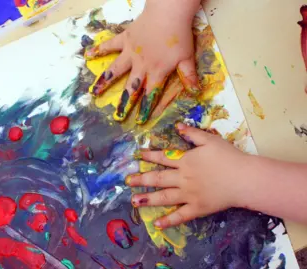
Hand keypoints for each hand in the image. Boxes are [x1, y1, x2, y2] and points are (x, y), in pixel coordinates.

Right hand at [85, 0, 200, 123]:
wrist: (168, 14)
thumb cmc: (179, 35)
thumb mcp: (187, 57)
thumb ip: (189, 76)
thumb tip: (196, 92)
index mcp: (156, 71)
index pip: (150, 94)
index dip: (145, 108)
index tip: (140, 121)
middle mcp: (140, 65)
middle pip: (131, 87)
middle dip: (124, 103)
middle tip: (116, 116)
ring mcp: (130, 52)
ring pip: (115, 70)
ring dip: (104, 82)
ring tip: (93, 93)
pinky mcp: (124, 39)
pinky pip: (109, 45)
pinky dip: (98, 49)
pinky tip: (87, 55)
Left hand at [126, 123, 253, 227]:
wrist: (244, 179)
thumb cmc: (229, 157)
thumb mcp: (210, 140)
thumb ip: (193, 133)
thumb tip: (177, 125)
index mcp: (185, 161)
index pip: (162, 157)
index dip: (149, 156)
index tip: (137, 156)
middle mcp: (183, 178)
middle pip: (157, 179)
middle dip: (141, 179)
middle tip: (127, 181)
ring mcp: (188, 195)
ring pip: (164, 197)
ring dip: (148, 199)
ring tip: (134, 201)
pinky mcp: (197, 208)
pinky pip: (180, 216)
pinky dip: (169, 220)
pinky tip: (157, 224)